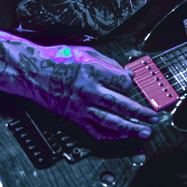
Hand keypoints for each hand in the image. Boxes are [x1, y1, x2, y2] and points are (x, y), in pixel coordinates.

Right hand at [33, 43, 159, 140]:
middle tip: (154, 117)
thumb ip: (107, 61)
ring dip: (130, 128)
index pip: (122, 82)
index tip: (133, 83)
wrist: (32, 72)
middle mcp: (89, 90)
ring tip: (144, 132)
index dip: (130, 83)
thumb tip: (125, 72)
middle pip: (121, 104)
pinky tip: (120, 136)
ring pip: (110, 121)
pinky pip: (94, 130)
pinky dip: (109, 135)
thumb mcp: (83, 51)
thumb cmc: (55, 59)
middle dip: (141, 112)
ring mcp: (81, 106)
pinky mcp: (74, 116)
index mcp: (92, 70)